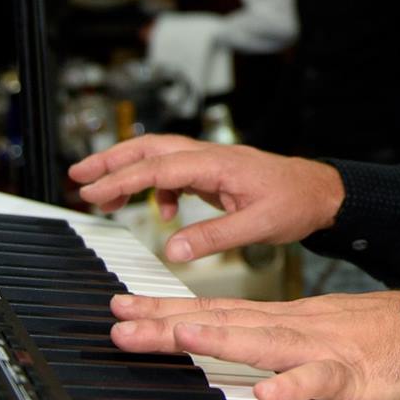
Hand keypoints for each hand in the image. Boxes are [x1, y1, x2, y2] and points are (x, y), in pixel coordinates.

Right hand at [67, 134, 343, 260]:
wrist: (321, 192)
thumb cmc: (296, 202)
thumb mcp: (258, 225)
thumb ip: (215, 237)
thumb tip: (173, 250)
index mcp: (218, 164)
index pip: (159, 167)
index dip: (122, 178)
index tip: (92, 191)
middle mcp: (210, 157)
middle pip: (151, 149)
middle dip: (111, 160)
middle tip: (77, 175)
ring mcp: (211, 163)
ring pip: (160, 158)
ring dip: (128, 171)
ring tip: (101, 193)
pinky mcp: (214, 174)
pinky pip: (176, 174)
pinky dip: (158, 189)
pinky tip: (162, 215)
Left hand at [108, 289, 399, 399]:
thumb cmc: (366, 339)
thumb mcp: (304, 337)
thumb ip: (262, 342)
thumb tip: (213, 342)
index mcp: (275, 320)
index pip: (211, 312)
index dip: (165, 311)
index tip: (121, 309)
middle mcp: (288, 327)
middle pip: (222, 322)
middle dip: (169, 324)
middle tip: (122, 323)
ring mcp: (315, 348)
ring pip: (263, 342)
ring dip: (222, 340)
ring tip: (183, 337)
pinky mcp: (346, 374)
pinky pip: (317, 380)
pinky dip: (292, 386)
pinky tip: (266, 393)